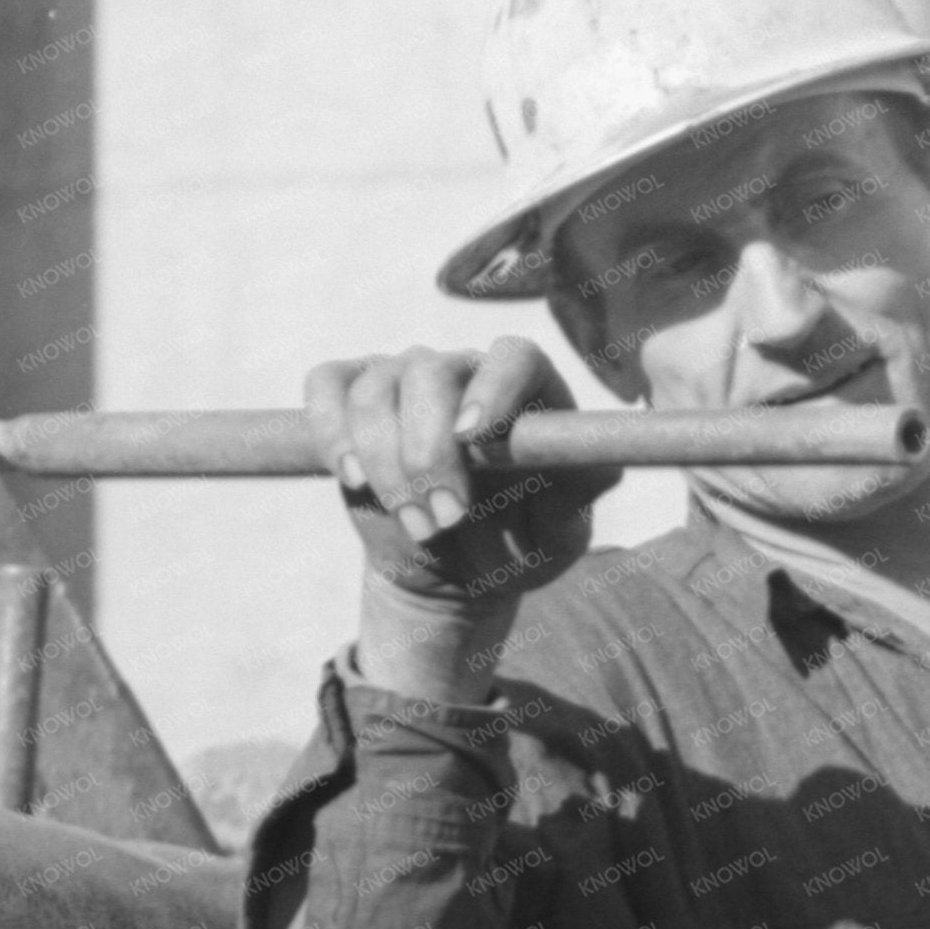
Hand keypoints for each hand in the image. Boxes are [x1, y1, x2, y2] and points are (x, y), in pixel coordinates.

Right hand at [306, 339, 615, 676]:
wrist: (452, 572)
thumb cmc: (517, 545)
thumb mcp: (557, 537)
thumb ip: (576, 501)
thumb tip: (603, 470)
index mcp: (525, 389)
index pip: (514, 356)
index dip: (493, 387)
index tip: (473, 437)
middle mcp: (462, 372)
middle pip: (430, 372)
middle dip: (429, 452)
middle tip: (446, 519)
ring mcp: (401, 378)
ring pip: (374, 391)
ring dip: (386, 466)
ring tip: (418, 527)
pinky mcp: (349, 398)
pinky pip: (326, 388)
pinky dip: (332, 432)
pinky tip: (353, 478)